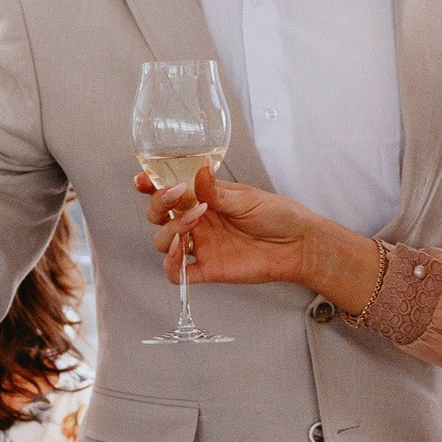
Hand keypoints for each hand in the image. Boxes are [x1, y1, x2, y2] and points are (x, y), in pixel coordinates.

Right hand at [143, 167, 322, 287]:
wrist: (298, 244)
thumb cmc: (277, 215)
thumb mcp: (246, 197)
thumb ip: (217, 190)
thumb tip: (199, 168)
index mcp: (203, 198)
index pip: (168, 191)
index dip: (151, 185)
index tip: (143, 180)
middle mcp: (197, 222)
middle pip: (158, 215)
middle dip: (158, 205)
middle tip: (175, 196)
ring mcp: (200, 246)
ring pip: (162, 241)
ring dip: (169, 231)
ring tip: (193, 222)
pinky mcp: (207, 269)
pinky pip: (177, 273)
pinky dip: (170, 265)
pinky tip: (179, 254)